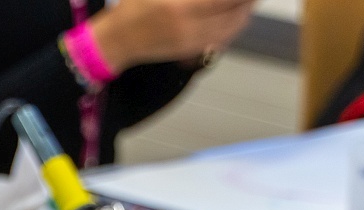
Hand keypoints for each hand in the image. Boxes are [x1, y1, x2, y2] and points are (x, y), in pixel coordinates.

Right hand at [87, 0, 254, 72]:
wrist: (118, 39)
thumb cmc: (135, 7)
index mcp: (180, 6)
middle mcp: (189, 25)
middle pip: (235, 11)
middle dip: (246, 1)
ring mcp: (192, 41)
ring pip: (233, 26)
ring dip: (244, 11)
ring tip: (245, 2)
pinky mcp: (192, 50)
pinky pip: (223, 38)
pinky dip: (234, 25)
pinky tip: (234, 15)